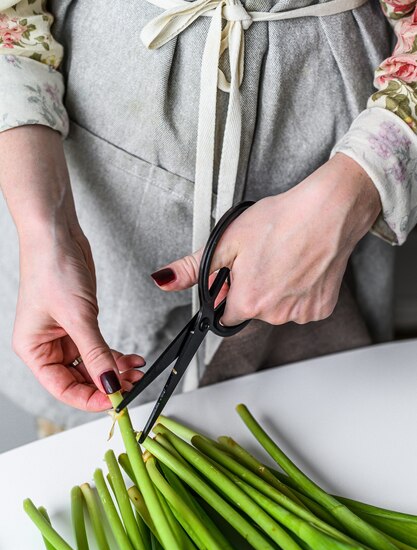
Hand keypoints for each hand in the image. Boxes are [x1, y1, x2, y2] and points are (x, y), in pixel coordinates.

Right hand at [0, 125, 143, 410]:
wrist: (57, 234)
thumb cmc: (52, 268)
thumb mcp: (78, 317)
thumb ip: (96, 354)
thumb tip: (110, 386)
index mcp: (34, 350)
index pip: (63, 388)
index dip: (91, 398)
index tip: (116, 402)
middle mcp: (46, 346)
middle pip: (79, 379)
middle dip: (107, 383)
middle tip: (133, 385)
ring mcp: (63, 335)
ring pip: (92, 365)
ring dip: (114, 369)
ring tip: (137, 370)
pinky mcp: (79, 324)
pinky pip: (98, 349)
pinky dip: (115, 355)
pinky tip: (132, 358)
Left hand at [151, 154, 381, 325]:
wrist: (330, 210)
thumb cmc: (280, 220)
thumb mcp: (227, 240)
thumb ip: (193, 268)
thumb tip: (161, 281)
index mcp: (248, 302)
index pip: (226, 315)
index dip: (228, 294)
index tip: (239, 274)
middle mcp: (275, 315)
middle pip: (253, 311)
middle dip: (254, 291)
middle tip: (265, 258)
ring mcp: (301, 314)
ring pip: (278, 310)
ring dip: (278, 292)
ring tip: (286, 259)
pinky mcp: (322, 309)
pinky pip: (302, 307)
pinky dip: (300, 292)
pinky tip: (303, 268)